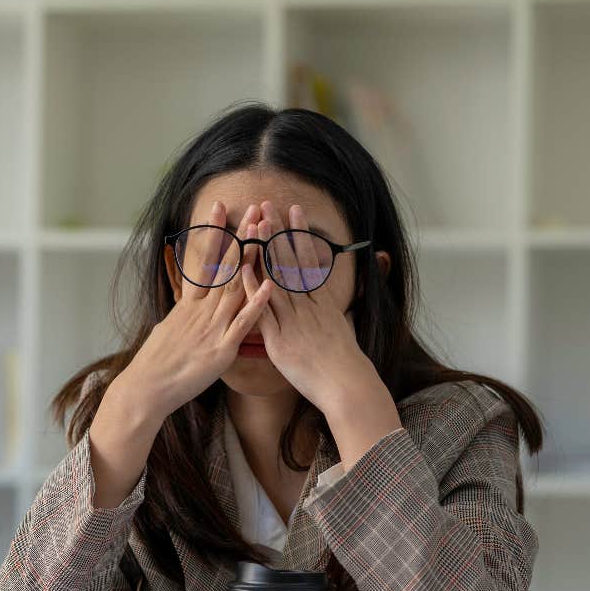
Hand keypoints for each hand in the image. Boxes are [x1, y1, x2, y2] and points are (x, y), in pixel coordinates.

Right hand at [117, 201, 273, 422]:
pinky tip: (269, 285)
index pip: (204, 261)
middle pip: (225, 266)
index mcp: (189, 305)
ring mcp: (212, 327)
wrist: (147, 388)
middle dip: (241, 236)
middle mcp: (201, 311)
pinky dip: (256, 304)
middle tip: (253, 208)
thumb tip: (186, 306)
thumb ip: (183, 315)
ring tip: (265, 233)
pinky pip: (242, 323)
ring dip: (252, 259)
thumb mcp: (168, 329)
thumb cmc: (156, 363)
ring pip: (236, 287)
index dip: (214, 233)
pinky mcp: (221, 349)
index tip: (221, 207)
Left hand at [242, 200, 401, 466]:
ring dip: (265, 249)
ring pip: (276, 278)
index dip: (299, 235)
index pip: (308, 260)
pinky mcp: (279, 339)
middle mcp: (307, 306)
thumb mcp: (342, 330)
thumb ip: (331, 313)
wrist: (346, 385)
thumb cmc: (345, 364)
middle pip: (291, 261)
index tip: (293, 212)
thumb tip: (329, 303)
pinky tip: (243, 268)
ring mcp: (293, 320)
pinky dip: (253, 288)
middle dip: (279, 232)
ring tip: (256, 223)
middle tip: (269, 204)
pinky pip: (263, 309)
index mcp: (322, 302)